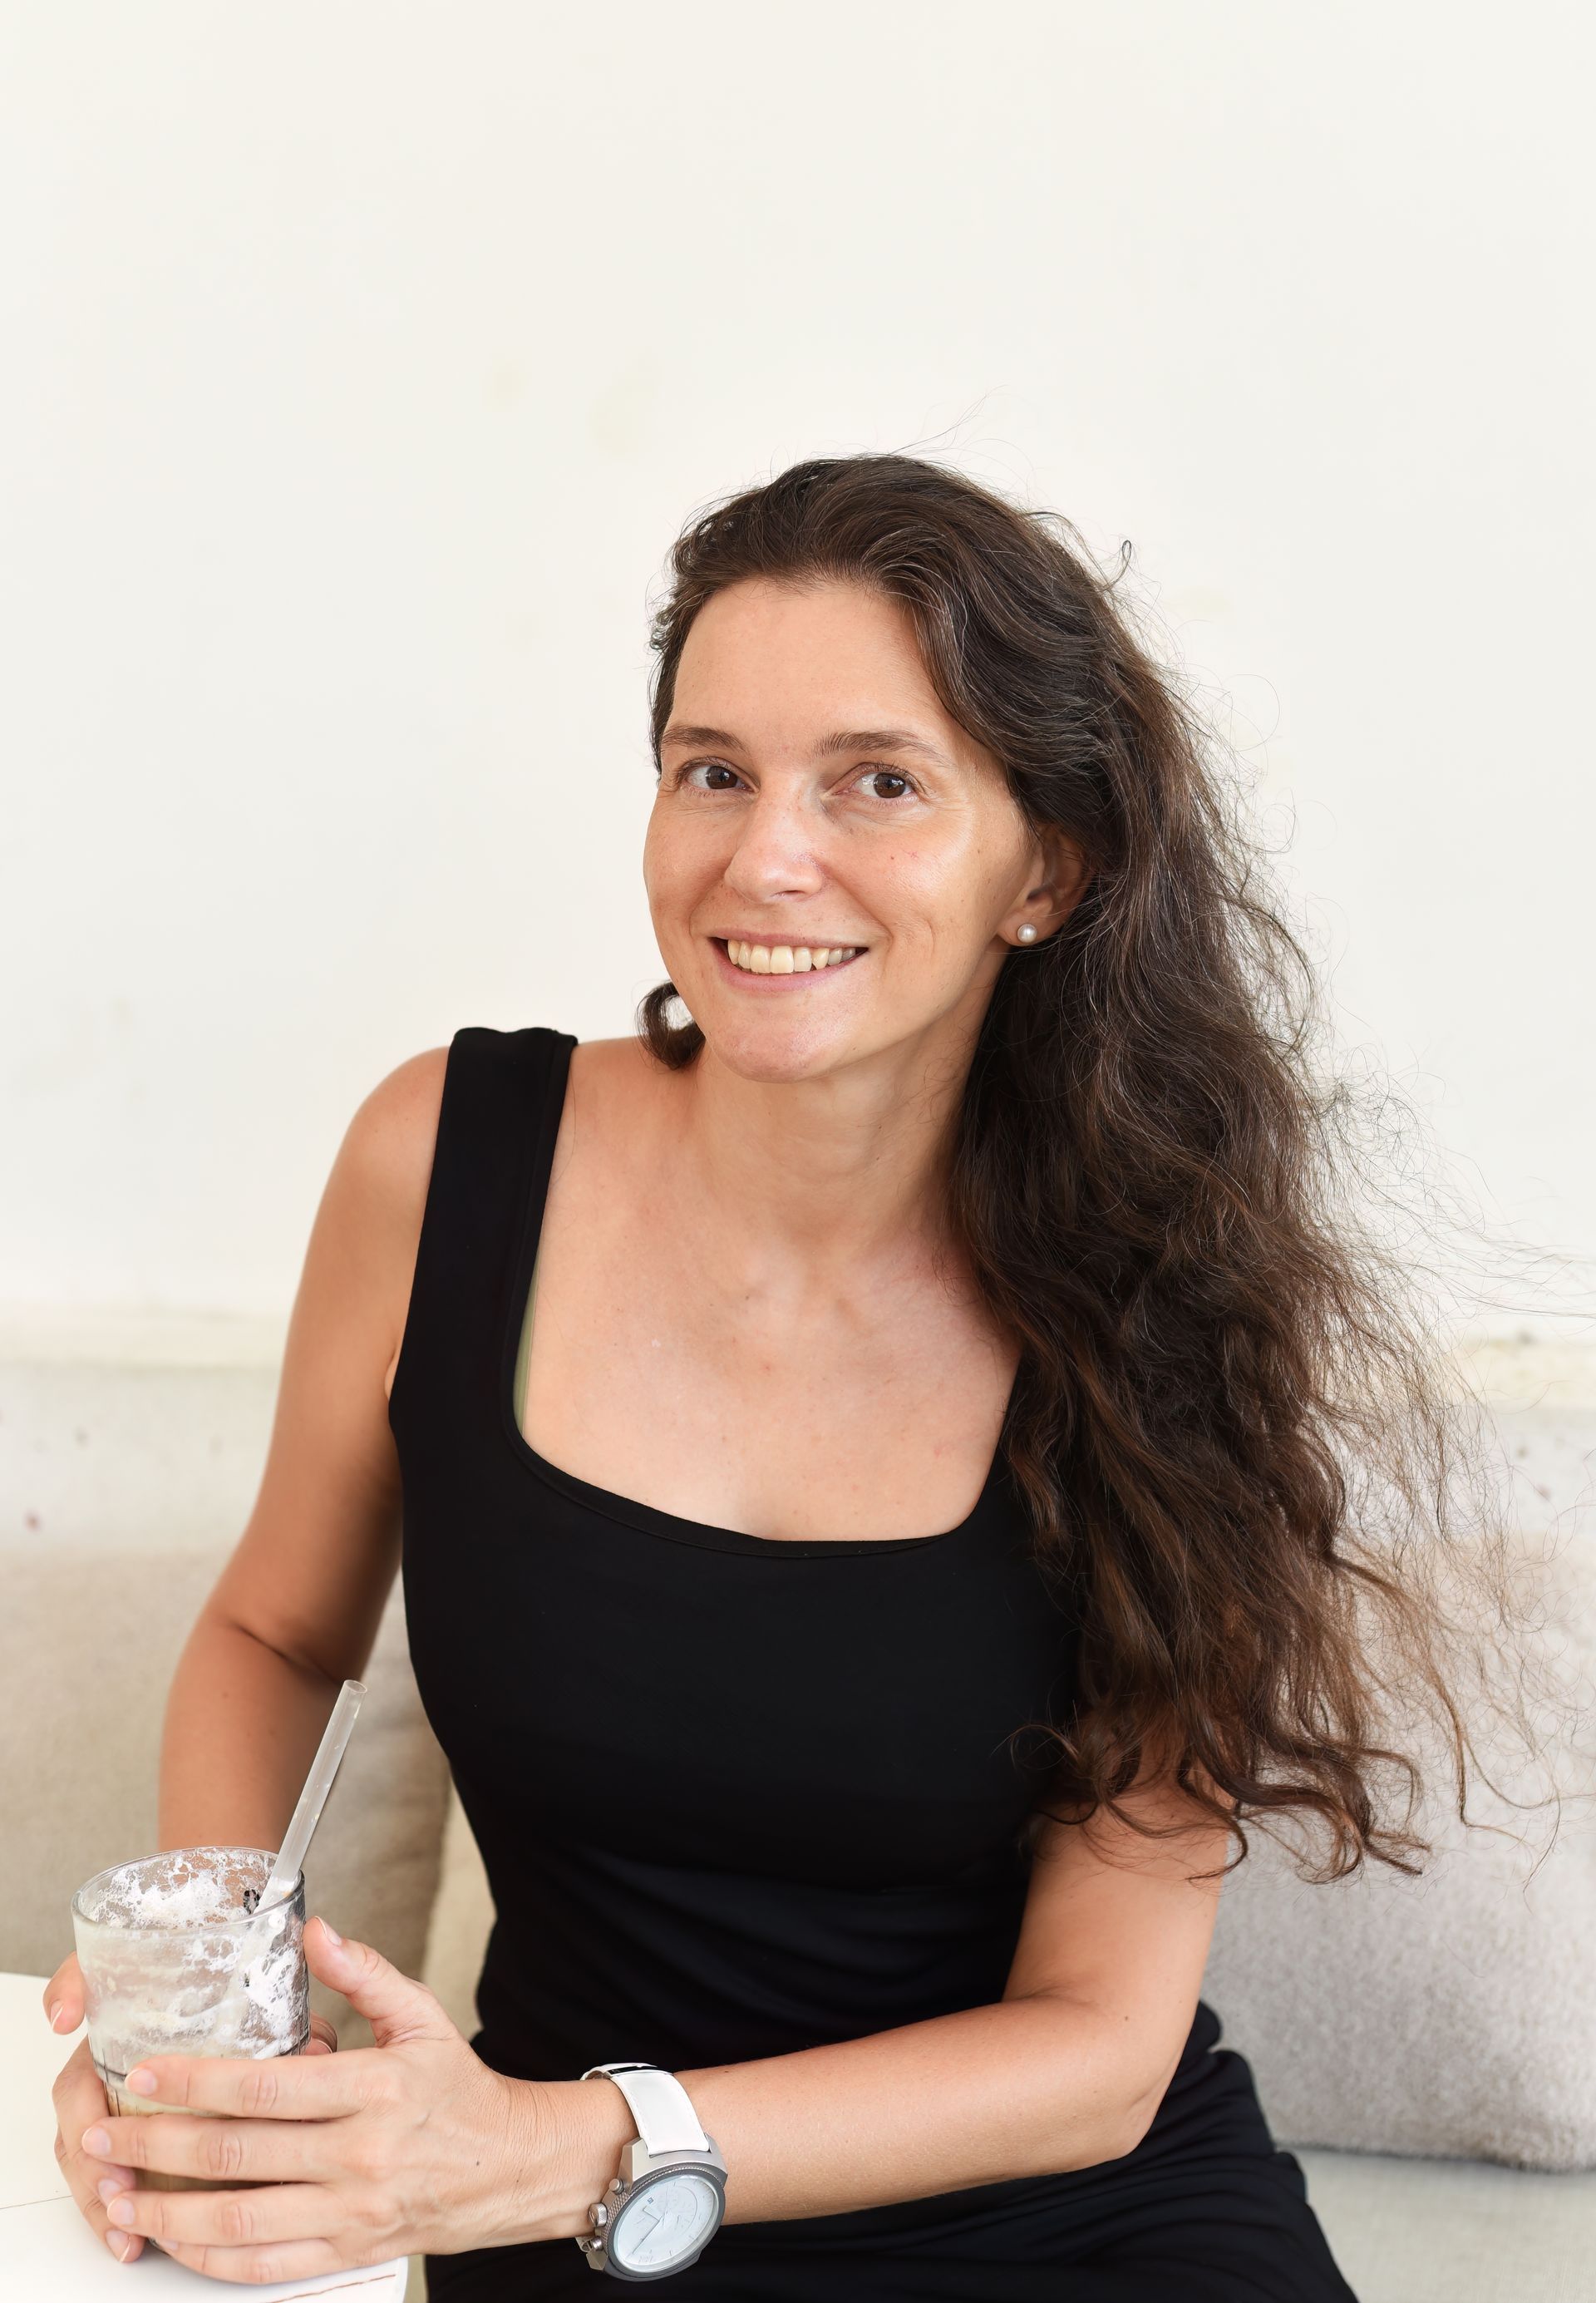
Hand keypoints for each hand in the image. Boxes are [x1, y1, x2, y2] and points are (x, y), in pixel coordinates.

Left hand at [63, 1915, 551, 2282]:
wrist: (508, 2167)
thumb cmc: (458, 2090)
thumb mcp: (421, 2017)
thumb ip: (364, 1974)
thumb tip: (314, 1932)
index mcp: (374, 2089)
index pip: (264, 2087)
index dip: (195, 2083)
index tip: (143, 2075)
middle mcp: (358, 2155)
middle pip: (237, 2156)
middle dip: (157, 2145)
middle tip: (104, 2134)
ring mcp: (350, 2211)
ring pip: (239, 2222)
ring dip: (169, 2210)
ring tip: (119, 2195)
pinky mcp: (346, 2250)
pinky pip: (264, 2266)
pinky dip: (210, 2258)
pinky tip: (175, 2239)